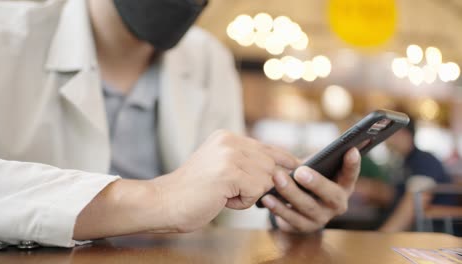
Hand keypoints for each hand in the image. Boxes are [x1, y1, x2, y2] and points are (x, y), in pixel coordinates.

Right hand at [153, 130, 299, 232]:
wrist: (164, 202)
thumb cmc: (194, 192)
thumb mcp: (221, 168)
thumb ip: (245, 163)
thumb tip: (280, 171)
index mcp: (228, 137)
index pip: (268, 147)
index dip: (285, 160)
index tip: (298, 167)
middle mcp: (230, 140)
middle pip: (271, 164)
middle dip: (262, 185)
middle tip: (236, 193)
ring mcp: (230, 154)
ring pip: (266, 178)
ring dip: (250, 194)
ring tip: (225, 194)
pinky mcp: (230, 171)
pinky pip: (257, 190)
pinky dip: (243, 202)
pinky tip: (223, 199)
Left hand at [260, 148, 360, 232]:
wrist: (298, 210)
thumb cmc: (308, 180)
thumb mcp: (315, 170)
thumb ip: (317, 162)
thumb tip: (306, 155)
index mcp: (343, 186)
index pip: (351, 175)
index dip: (352, 164)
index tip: (351, 149)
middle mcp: (337, 205)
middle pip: (331, 195)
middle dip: (316, 183)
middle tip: (300, 171)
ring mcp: (321, 219)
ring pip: (307, 206)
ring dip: (291, 192)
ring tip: (277, 178)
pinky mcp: (304, 227)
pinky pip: (290, 219)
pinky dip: (278, 207)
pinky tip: (267, 198)